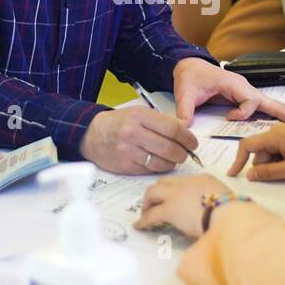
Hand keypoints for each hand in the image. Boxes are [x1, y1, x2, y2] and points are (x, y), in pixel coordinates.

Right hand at [79, 107, 198, 174]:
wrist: (91, 134)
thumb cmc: (119, 123)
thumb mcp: (139, 113)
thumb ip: (162, 122)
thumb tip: (186, 130)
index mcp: (140, 116)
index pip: (173, 129)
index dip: (187, 138)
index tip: (192, 143)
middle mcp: (133, 133)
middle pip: (169, 148)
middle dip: (183, 153)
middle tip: (185, 154)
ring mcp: (128, 151)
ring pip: (161, 162)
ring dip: (172, 163)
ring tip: (174, 159)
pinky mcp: (124, 166)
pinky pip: (149, 170)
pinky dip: (158, 168)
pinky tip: (159, 163)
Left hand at [134, 174, 232, 238]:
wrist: (230, 215)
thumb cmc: (234, 213)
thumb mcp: (227, 203)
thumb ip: (217, 205)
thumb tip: (213, 216)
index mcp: (204, 180)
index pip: (183, 182)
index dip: (175, 190)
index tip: (174, 198)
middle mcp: (188, 183)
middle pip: (164, 182)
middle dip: (157, 192)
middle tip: (153, 203)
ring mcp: (177, 194)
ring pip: (153, 192)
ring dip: (147, 202)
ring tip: (145, 213)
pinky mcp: (170, 210)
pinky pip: (151, 214)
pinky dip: (143, 220)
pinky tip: (139, 227)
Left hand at [172, 57, 284, 124]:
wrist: (189, 64)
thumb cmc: (190, 75)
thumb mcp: (185, 92)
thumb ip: (185, 109)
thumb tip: (183, 127)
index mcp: (232, 83)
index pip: (249, 100)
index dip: (242, 112)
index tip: (229, 117)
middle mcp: (242, 86)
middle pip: (264, 98)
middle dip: (279, 109)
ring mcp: (243, 89)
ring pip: (264, 100)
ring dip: (279, 109)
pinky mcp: (240, 94)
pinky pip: (258, 103)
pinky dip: (270, 109)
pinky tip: (280, 114)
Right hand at [228, 123, 284, 180]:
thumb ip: (269, 173)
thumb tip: (250, 175)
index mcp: (273, 135)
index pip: (246, 145)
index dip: (238, 161)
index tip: (234, 175)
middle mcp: (275, 131)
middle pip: (259, 152)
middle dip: (264, 166)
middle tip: (284, 174)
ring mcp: (283, 133)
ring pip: (268, 152)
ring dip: (274, 164)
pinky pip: (277, 150)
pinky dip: (280, 160)